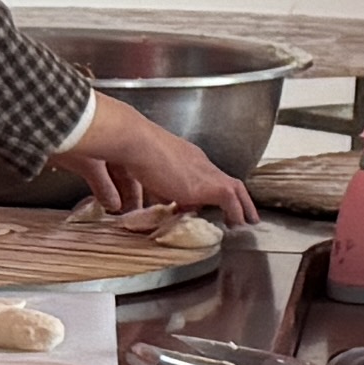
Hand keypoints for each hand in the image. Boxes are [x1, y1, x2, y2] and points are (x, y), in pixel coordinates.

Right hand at [65, 91, 254, 222]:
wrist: (132, 140)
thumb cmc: (125, 149)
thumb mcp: (130, 172)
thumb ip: (128, 188)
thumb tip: (118, 205)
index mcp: (180, 155)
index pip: (199, 172)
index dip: (205, 190)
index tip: (204, 204)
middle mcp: (196, 160)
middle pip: (222, 179)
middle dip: (233, 197)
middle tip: (239, 212)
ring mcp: (203, 170)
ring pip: (233, 188)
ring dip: (241, 205)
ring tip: (246, 220)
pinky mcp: (206, 183)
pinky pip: (230, 199)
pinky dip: (237, 212)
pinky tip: (238, 224)